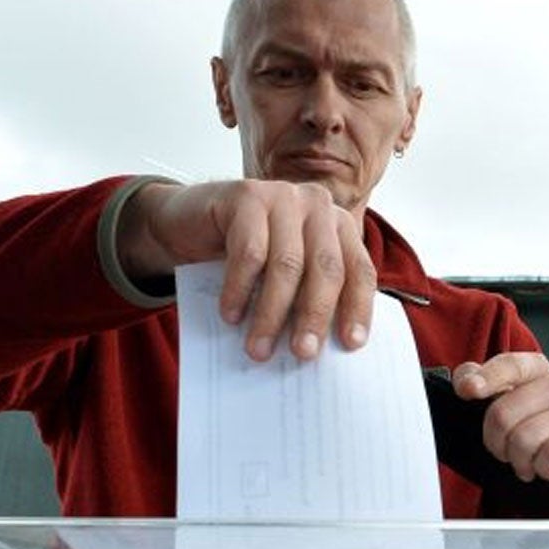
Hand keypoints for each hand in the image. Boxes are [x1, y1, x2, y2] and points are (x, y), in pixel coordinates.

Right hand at [118, 179, 376, 361]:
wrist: (189, 223)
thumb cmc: (246, 256)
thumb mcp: (286, 274)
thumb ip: (307, 296)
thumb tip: (319, 348)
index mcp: (339, 226)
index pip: (359, 270)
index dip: (358, 308)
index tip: (351, 344)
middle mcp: (318, 206)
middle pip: (326, 268)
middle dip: (315, 315)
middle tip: (303, 353)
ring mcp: (283, 196)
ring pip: (287, 264)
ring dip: (272, 313)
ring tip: (259, 348)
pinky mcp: (246, 195)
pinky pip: (249, 252)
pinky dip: (240, 290)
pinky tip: (231, 316)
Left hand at [451, 353, 548, 502]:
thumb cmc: (526, 428)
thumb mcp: (498, 400)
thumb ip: (475, 381)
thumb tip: (465, 382)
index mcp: (535, 369)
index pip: (509, 365)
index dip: (486, 378)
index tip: (467, 391)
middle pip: (503, 413)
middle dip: (495, 441)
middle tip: (503, 450)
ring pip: (524, 440)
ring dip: (518, 460)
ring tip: (525, 461)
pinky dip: (541, 468)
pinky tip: (544, 467)